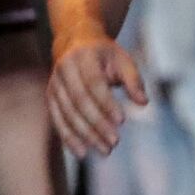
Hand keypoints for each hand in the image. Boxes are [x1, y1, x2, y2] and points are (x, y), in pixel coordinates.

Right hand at [48, 30, 146, 157]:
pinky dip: (68, 138)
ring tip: (105, 150)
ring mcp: (55, 83)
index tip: (122, 121)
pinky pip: (57, 120)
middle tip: (115, 142)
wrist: (75, 42)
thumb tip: (143, 103)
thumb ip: (134, 81)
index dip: (106, 103)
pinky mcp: (50, 96)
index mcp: (84, 56)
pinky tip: (82, 152)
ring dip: (85, 135)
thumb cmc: (105, 55)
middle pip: (80, 101)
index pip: (94, 83)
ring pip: (68, 113)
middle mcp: (65, 69)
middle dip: (97, 124)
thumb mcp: (123, 60)